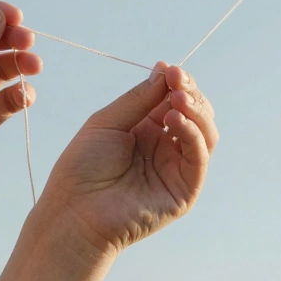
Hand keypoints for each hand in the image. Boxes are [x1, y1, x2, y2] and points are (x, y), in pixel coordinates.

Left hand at [40, 62, 217, 254]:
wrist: (74, 211)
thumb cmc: (82, 168)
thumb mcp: (108, 121)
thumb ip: (140, 99)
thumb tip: (166, 69)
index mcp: (146, 129)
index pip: (175, 99)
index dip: (178, 83)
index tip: (171, 70)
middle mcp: (165, 147)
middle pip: (195, 113)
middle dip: (190, 93)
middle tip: (178, 80)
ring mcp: (176, 168)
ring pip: (205, 133)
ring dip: (197, 111)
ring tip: (178, 99)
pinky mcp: (185, 190)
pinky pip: (199, 156)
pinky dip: (193, 133)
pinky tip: (175, 120)